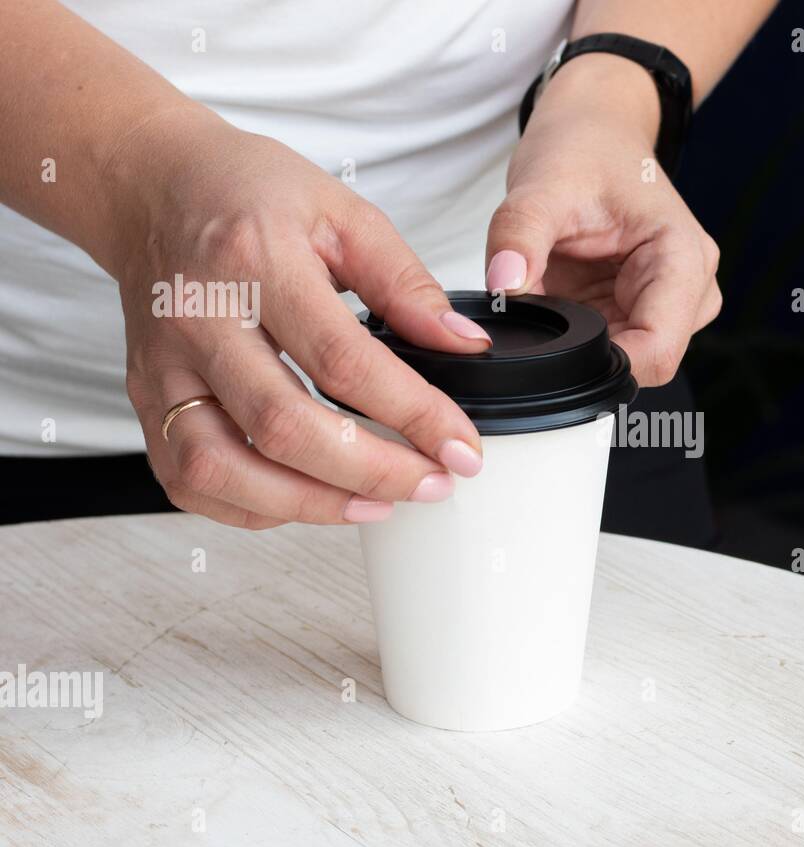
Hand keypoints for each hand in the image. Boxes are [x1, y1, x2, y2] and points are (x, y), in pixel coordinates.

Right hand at [109, 108, 492, 528]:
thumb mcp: (344, 214)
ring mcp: (163, 367)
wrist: (156, 188)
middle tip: (432, 483)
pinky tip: (309, 500)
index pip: (343, 361)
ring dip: (310, 505)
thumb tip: (463, 345)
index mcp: (254, 263)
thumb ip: (406, 284)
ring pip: (222, 469)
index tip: (460, 446)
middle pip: (283, 427)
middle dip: (371, 471)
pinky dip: (253, 509)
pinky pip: (188, 482)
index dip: (412, 415)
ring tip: (378, 503)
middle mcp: (198, 322)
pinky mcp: (146, 399)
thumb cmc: (248, 194)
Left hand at [485, 54, 721, 386]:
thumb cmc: (585, 147)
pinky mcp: (639, 311)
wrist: (594, 129)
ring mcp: (667, 305)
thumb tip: (502, 290)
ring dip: (577, 340)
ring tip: (556, 287)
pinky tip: (563, 294)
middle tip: (544, 302)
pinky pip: (605, 344)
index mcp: (684, 259)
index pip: (658, 353)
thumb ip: (518, 238)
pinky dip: (573, 332)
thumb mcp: (543, 185)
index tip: (551, 347)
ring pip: (621, 359)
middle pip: (641, 363)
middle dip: (584, 350)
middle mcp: (689, 290)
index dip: (603, 364)